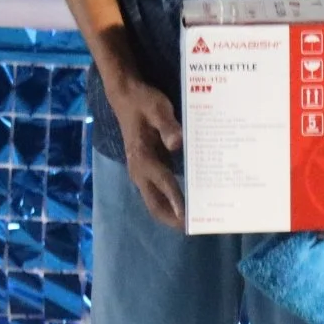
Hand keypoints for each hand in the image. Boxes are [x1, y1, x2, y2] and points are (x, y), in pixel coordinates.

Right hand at [107, 75, 183, 227]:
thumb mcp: (157, 108)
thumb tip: (178, 144)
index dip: (176, 202)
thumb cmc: (143, 102)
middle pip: (156, 205)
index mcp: (142, 158)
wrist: (125, 96)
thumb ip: (168, 126)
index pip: (163, 184)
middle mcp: (139, 171)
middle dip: (175, 219)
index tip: (190, 219)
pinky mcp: (147, 169)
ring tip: (198, 219)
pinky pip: (160, 192)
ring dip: (174, 213)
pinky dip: (173, 201)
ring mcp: (142, 173)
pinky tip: (192, 199)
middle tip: (197, 228)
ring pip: (157, 202)